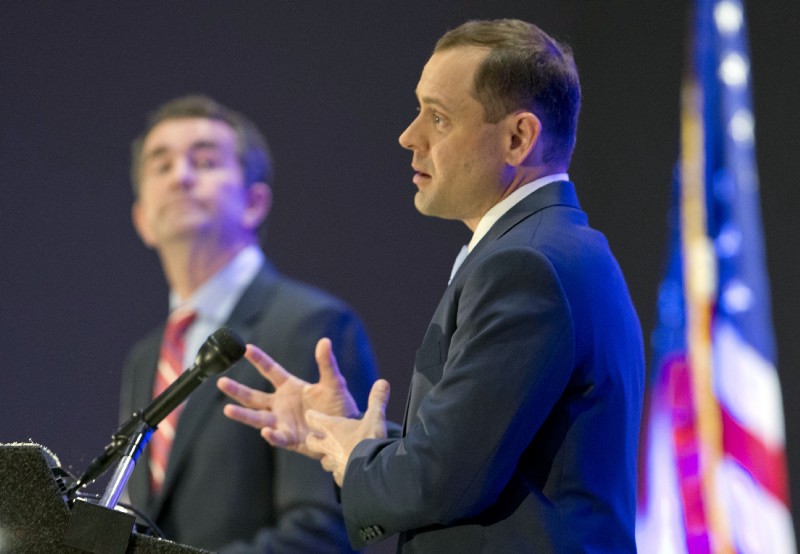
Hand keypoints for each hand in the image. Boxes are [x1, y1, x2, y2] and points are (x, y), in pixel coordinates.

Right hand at [218, 338, 359, 458]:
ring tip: (228, 409)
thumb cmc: (339, 405)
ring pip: (257, 418)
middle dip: (237, 389)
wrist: (347, 431)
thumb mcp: (334, 382)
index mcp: (291, 387)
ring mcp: (283, 421)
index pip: (270, 370)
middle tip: (221, 381)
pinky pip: (278, 436)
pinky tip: (266, 431)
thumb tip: (324, 341)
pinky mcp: (290, 438)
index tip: (246, 348)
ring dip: (243, 414)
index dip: (259, 359)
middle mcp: (282, 404)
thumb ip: (326, 363)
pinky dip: (272, 434)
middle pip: (254, 396)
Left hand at [305, 379, 389, 485]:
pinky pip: (338, 475)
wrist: (370, 471)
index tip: (311, 415)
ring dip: (329, 458)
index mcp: (333, 428)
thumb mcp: (375, 418)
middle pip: (312, 442)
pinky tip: (350, 472)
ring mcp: (333, 463)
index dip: (312, 417)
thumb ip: (377, 400)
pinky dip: (342, 473)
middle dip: (313, 440)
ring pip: (324, 461)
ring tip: (337, 457)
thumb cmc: (369, 441)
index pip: (314, 419)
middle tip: (317, 438)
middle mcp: (328, 446)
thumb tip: (383, 382)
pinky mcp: (341, 478)